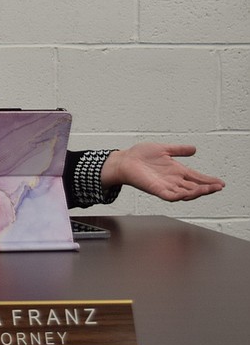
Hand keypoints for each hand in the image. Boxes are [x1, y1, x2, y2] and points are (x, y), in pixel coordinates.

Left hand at [100, 143, 225, 201]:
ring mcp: (165, 186)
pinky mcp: (156, 190)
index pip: (196, 177)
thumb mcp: (164, 149)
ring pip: (186, 193)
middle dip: (207, 188)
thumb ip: (179, 150)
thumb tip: (194, 149)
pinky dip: (180, 195)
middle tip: (219, 187)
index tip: (221, 182)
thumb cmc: (140, 155)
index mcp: (176, 171)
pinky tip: (188, 193)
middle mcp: (173, 180)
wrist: (124, 160)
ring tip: (209, 189)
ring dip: (198, 192)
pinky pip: (170, 196)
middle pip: (194, 187)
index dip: (208, 180)